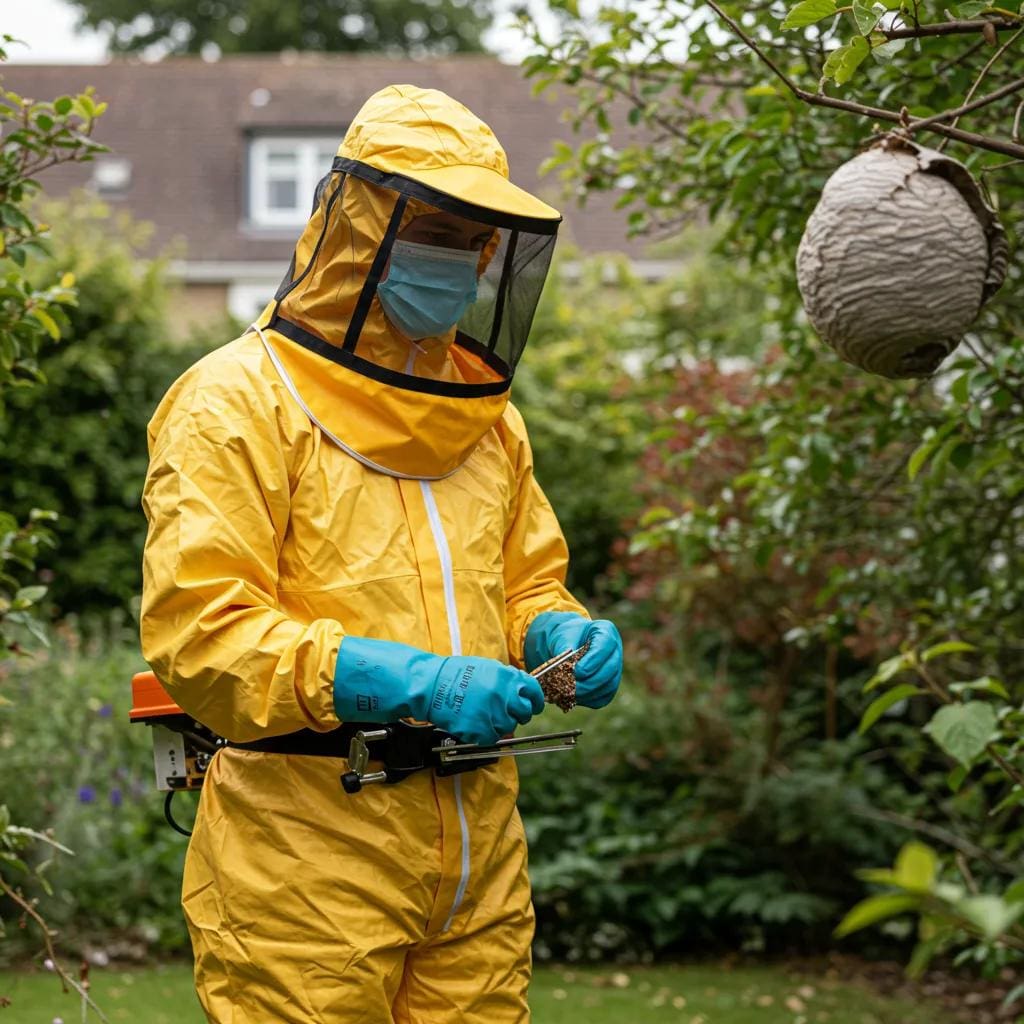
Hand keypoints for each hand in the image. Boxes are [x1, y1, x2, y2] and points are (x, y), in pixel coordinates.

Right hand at [334, 637, 544, 745]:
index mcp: (507, 677)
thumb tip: (521, 693)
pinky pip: (492, 738)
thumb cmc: (455, 674)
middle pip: (525, 713)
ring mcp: (493, 714)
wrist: (431, 686)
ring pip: (508, 727)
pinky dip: (484, 734)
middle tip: (505, 712)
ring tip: (482, 714)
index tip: (533, 705)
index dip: (535, 700)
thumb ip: (507, 680)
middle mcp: (504, 695)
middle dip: (518, 714)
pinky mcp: (481, 731)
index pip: (534, 692)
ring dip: (499, 724)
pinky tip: (474, 723)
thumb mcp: (487, 667)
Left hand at [525, 612, 622, 708]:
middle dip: (588, 683)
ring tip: (567, 695)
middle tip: (569, 689)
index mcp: (606, 632)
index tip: (576, 671)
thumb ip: (564, 651)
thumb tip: (562, 671)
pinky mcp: (610, 686)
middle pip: (609, 671)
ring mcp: (616, 669)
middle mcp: (615, 651)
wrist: (568, 643)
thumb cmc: (566, 637)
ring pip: (607, 687)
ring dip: (587, 694)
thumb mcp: (562, 637)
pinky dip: (588, 700)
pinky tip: (571, 699)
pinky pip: (603, 698)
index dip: (592, 662)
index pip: (604, 648)